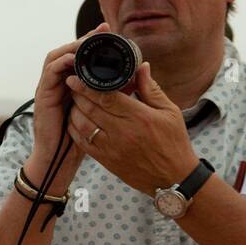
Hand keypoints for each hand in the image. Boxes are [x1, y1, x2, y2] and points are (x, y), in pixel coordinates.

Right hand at [23, 23, 109, 192]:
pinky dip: (62, 63)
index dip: (93, 42)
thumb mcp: (102, 111)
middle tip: (101, 31)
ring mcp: (48, 89)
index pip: (81, 57)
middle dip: (84, 39)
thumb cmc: (80, 138)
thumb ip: (114, 93)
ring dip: (72, 47)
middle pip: (68, 52)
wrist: (59, 161)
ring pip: (56, 57)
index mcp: (73, 85)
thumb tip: (136, 76)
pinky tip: (75, 60)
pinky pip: (50, 73)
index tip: (109, 31)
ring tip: (89, 41)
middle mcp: (59, 83)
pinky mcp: (43, 96)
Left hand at [64, 61, 198, 195]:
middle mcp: (122, 132)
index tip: (75, 76)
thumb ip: (151, 89)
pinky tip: (74, 120)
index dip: (87, 86)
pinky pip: (82, 142)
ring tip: (73, 100)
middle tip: (71, 84)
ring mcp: (111, 147)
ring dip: (74, 110)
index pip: (106, 97)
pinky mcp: (105, 160)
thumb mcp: (169, 112)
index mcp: (139, 117)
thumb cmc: (173, 142)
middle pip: (90, 108)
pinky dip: (74, 129)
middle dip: (77, 94)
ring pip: (82, 124)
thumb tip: (141, 66)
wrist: (173, 178)